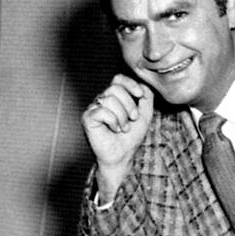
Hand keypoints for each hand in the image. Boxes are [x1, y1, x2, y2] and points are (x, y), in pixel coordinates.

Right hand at [83, 75, 153, 199]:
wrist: (122, 156)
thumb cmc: (131, 137)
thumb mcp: (145, 114)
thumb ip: (147, 97)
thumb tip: (142, 85)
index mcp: (114, 97)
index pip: (118, 79)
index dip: (130, 84)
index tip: (140, 95)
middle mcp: (102, 100)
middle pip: (115, 88)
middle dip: (129, 105)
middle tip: (132, 120)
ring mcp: (93, 108)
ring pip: (110, 99)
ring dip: (122, 116)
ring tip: (123, 128)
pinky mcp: (88, 118)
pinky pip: (102, 111)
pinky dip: (113, 121)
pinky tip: (114, 130)